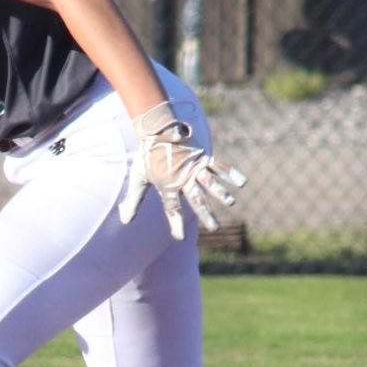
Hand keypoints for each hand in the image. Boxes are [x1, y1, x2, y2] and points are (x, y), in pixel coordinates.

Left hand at [117, 101, 246, 239]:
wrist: (155, 129)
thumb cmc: (146, 156)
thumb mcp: (138, 178)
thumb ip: (133, 200)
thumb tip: (124, 221)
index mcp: (167, 185)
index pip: (172, 208)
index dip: (175, 223)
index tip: (179, 237)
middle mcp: (183, 178)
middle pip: (196, 199)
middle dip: (206, 214)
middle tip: (215, 227)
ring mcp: (194, 166)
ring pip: (210, 182)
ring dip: (221, 192)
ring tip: (231, 202)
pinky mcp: (202, 156)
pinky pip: (218, 166)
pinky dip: (230, 173)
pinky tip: (241, 182)